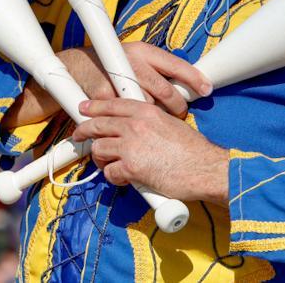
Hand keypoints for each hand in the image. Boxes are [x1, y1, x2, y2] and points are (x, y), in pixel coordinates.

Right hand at [3, 42, 211, 128]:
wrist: (77, 66)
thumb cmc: (113, 65)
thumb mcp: (136, 59)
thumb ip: (157, 71)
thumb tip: (189, 85)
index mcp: (145, 52)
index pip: (176, 64)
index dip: (194, 78)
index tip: (207, 89)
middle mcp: (133, 61)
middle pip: (165, 90)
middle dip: (177, 107)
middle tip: (180, 114)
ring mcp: (117, 79)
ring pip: (148, 105)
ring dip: (154, 115)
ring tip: (155, 119)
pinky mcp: (105, 97)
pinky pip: (126, 115)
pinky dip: (131, 121)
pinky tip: (132, 122)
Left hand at [72, 98, 228, 203]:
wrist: (205, 167)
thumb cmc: (193, 150)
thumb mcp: (170, 123)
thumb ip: (150, 123)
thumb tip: (137, 131)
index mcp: (146, 111)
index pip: (112, 104)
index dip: (94, 107)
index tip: (84, 109)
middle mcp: (135, 125)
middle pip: (98, 124)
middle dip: (84, 131)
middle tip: (79, 136)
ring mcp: (131, 145)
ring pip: (99, 149)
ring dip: (101, 159)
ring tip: (108, 165)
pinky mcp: (131, 167)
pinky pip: (110, 173)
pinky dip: (115, 178)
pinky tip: (124, 179)